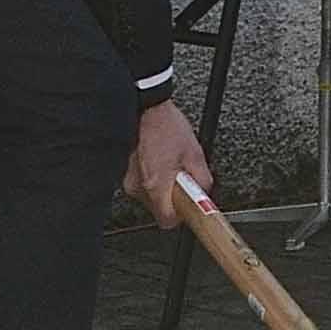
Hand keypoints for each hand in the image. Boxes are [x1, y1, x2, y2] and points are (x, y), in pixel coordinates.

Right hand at [125, 100, 211, 228]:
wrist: (145, 108)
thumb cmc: (168, 127)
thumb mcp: (195, 154)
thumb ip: (203, 179)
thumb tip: (205, 194)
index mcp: (157, 184)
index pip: (167, 220)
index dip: (181, 217)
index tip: (188, 209)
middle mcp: (138, 186)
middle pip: (159, 209)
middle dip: (173, 199)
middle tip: (182, 181)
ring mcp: (129, 179)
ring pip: (151, 197)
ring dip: (163, 187)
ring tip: (170, 165)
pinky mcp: (125, 172)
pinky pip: (143, 184)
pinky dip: (154, 178)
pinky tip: (160, 161)